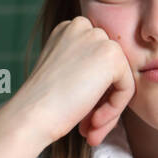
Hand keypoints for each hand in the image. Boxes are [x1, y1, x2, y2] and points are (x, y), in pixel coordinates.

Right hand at [15, 15, 136, 147]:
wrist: (30, 115)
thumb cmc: (42, 104)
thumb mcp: (65, 76)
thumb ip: (87, 70)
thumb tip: (116, 85)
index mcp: (67, 30)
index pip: (96, 61)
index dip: (93, 92)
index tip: (82, 116)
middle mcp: (82, 26)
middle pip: (110, 69)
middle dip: (102, 101)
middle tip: (89, 127)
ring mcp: (97, 37)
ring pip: (120, 79)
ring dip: (109, 109)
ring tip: (91, 130)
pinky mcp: (111, 55)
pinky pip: (127, 88)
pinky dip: (114, 110)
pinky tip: (94, 122)